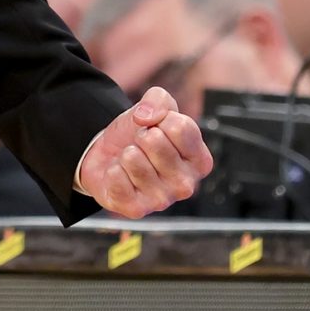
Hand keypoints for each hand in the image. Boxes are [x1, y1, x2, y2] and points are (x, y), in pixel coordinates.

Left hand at [78, 87, 213, 218]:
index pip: (180, 127)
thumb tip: (146, 117)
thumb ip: (158, 100)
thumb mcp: (154, 107)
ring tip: (131, 161)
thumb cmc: (141, 134)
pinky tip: (121, 175)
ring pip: (133, 158)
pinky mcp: (137, 209)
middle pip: (155, 141)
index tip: (157, 128)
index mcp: (199, 160)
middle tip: (141, 145)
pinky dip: (112, 170)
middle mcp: (186, 184)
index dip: (160, 119)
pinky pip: (116, 177)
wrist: (110, 156)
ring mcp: (163, 200)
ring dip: (126, 153)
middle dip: (141, 135)